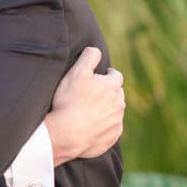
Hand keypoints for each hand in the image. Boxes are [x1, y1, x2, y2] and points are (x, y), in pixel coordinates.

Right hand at [45, 46, 124, 163]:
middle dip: (107, 93)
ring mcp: (117, 122)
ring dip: (107, 110)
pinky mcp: (112, 137)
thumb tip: (96, 49)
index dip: (106, 75)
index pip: (115, 75)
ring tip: (89, 112)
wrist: (66, 134)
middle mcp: (119, 104)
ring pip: (115, 112)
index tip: (95, 79)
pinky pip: (111, 129)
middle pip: (117, 94)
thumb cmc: (69, 101)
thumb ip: (89, 56)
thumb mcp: (76, 72)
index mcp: (113, 86)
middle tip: (90, 96)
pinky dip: (104, 127)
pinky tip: (90, 127)